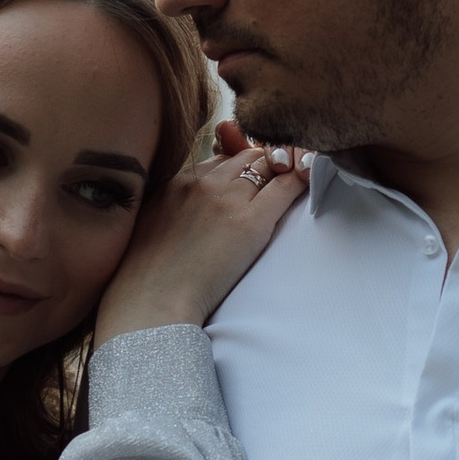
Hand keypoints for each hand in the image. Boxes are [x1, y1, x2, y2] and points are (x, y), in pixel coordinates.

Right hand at [94, 127, 308, 339]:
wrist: (151, 302)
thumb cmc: (148, 280)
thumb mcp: (152, 230)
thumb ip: (172, 211)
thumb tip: (194, 215)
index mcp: (174, 183)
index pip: (218, 161)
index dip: (238, 170)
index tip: (248, 183)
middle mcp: (200, 182)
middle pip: (244, 157)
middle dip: (262, 166)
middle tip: (276, 181)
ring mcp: (226, 198)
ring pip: (266, 164)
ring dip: (280, 170)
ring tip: (292, 181)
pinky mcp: (250, 219)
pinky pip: (284, 187)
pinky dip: (299, 181)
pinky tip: (310, 180)